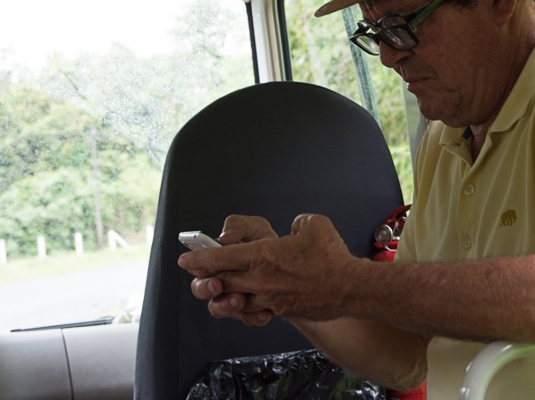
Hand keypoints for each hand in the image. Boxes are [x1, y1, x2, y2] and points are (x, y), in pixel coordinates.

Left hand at [178, 213, 358, 323]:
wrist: (349, 288)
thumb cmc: (331, 256)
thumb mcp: (313, 224)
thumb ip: (297, 223)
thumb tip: (294, 228)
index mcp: (263, 256)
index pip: (219, 259)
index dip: (198, 259)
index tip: (186, 260)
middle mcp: (259, 280)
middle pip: (219, 283)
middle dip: (204, 280)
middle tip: (198, 275)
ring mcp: (268, 299)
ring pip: (233, 302)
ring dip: (223, 297)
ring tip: (221, 290)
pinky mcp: (280, 311)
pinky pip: (254, 312)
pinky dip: (246, 309)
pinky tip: (248, 302)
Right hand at [179, 215, 278, 325]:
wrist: (292, 262)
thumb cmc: (267, 243)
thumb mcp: (255, 228)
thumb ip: (238, 226)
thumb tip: (224, 237)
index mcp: (216, 260)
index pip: (197, 266)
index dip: (197, 266)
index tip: (205, 266)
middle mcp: (221, 281)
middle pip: (201, 290)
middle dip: (206, 288)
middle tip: (217, 284)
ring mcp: (233, 298)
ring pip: (221, 309)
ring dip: (227, 306)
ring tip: (239, 299)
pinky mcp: (251, 311)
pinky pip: (248, 319)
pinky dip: (254, 317)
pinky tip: (264, 312)